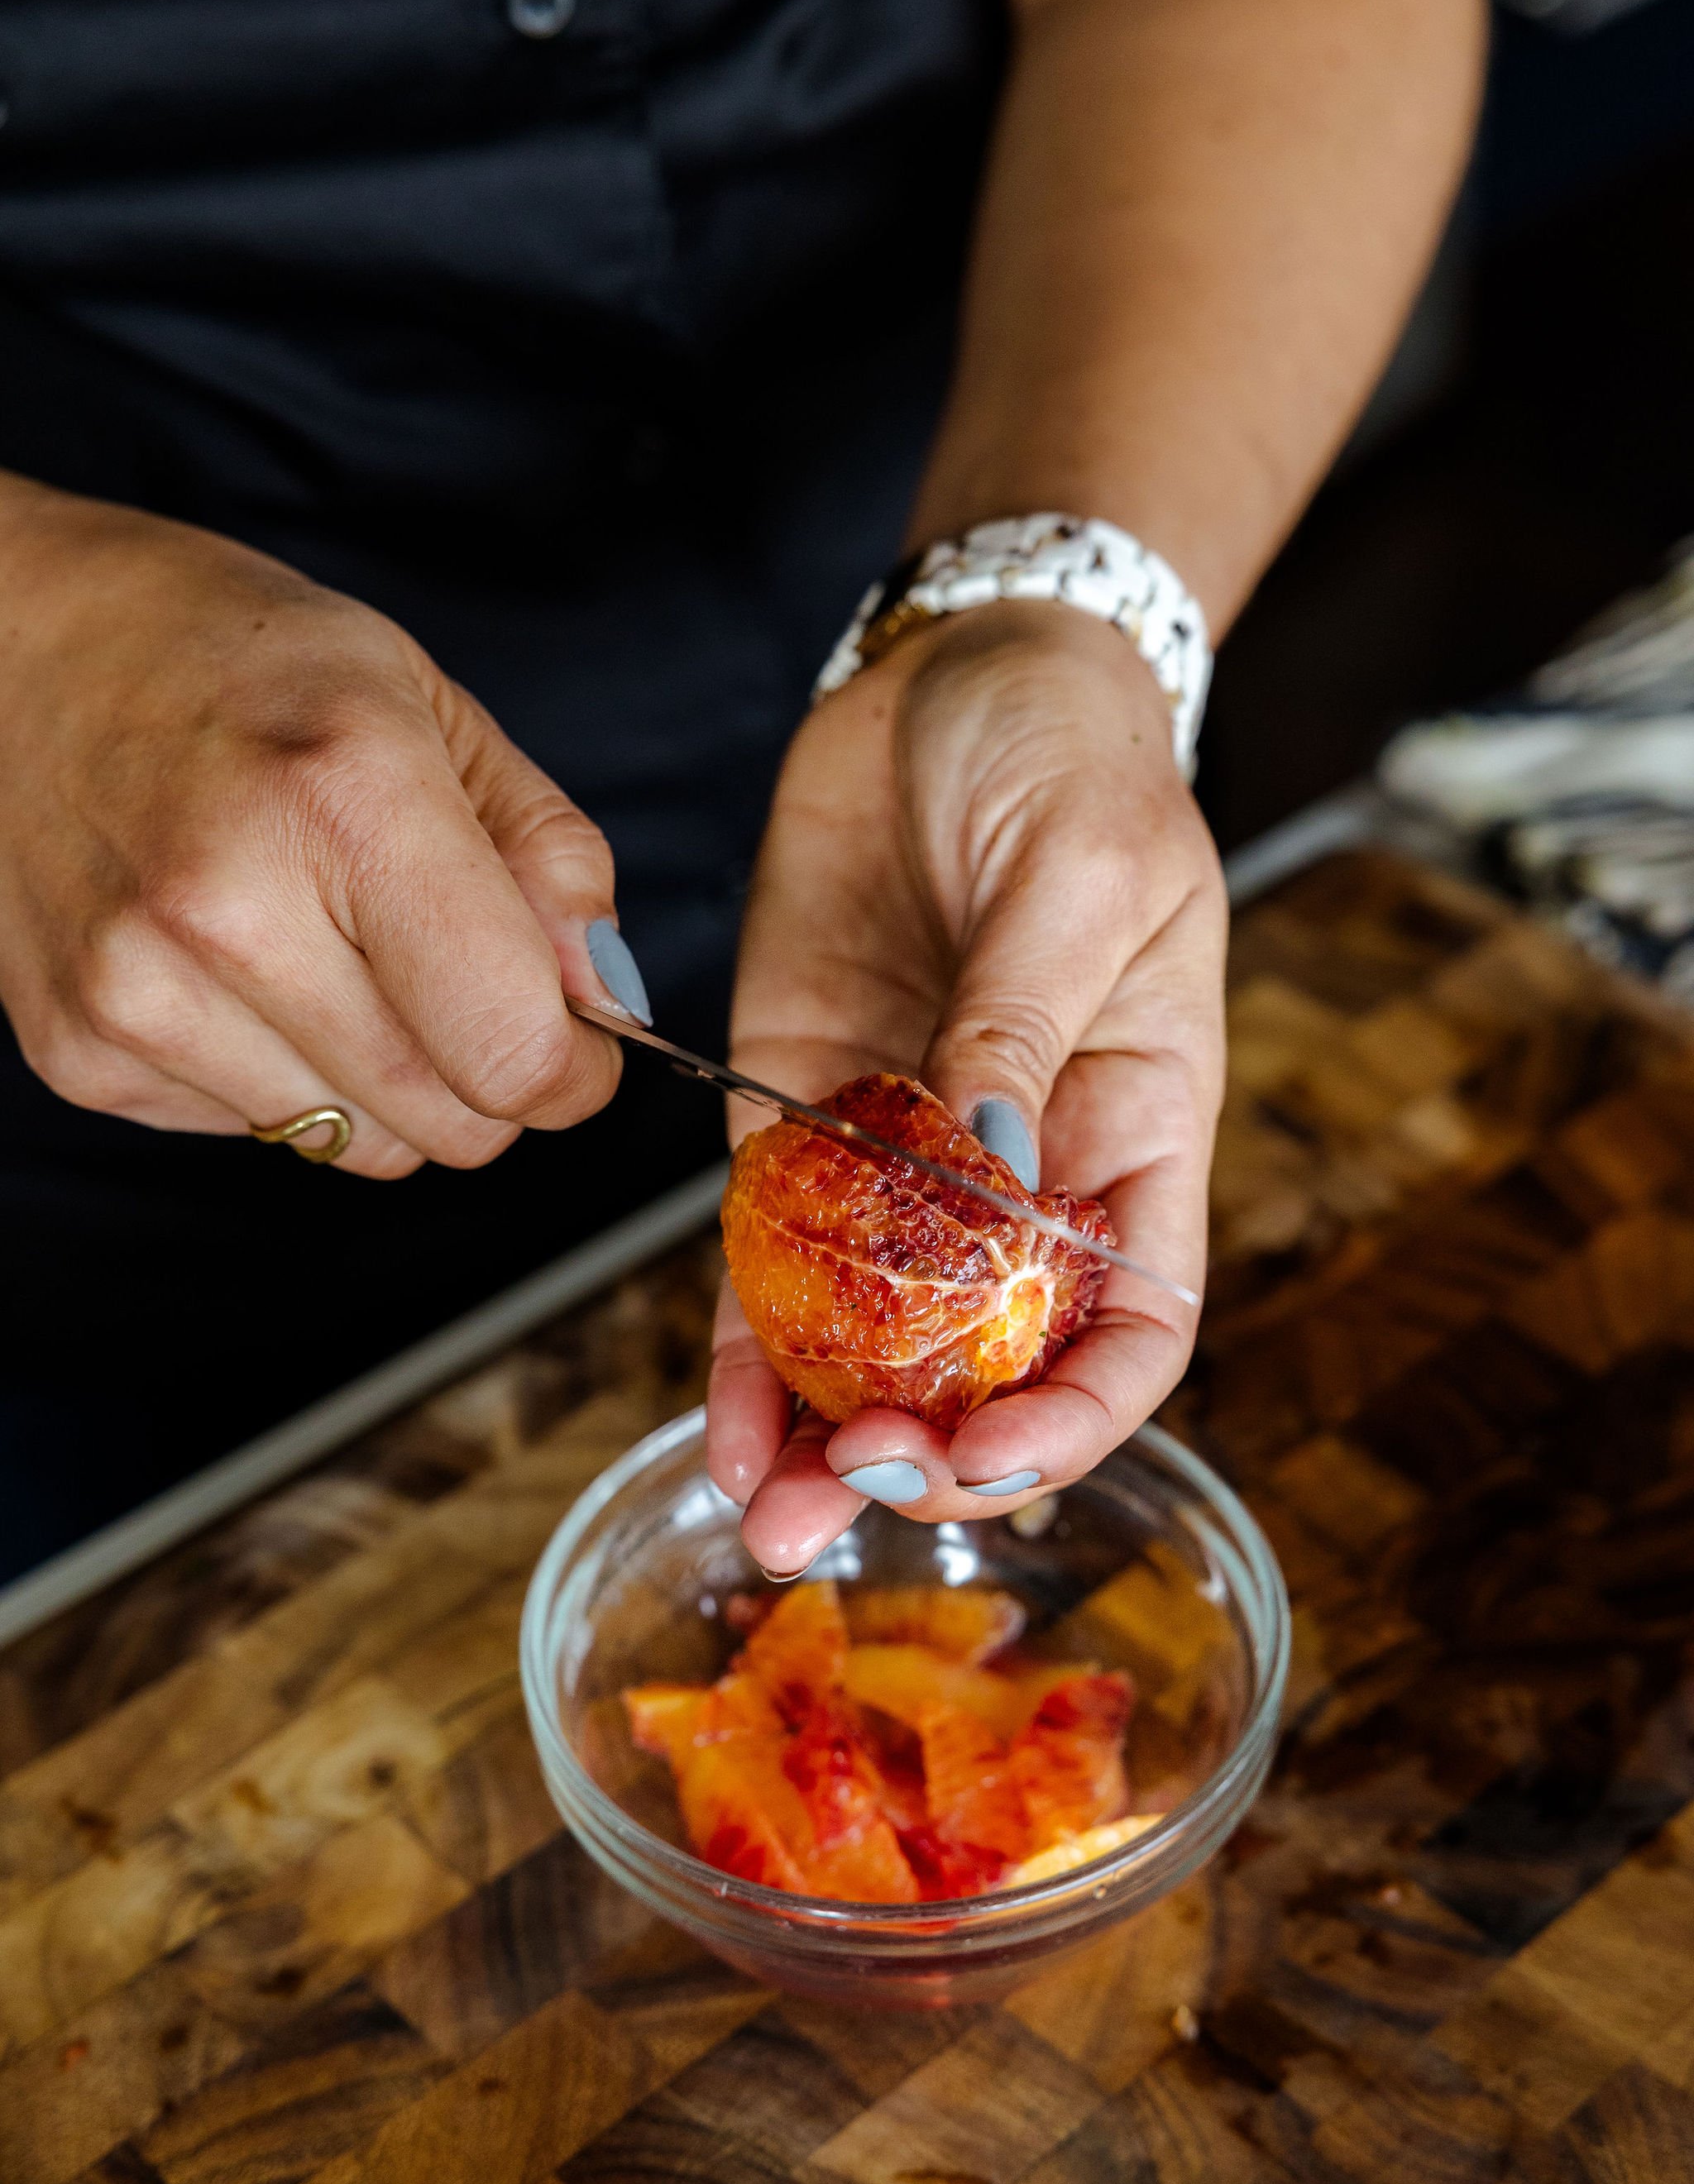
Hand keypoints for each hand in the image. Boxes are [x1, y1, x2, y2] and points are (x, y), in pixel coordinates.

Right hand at [0, 476, 633, 1176]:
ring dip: (384, 1082)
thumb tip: (604, 1002)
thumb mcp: (430, 706)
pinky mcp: (83, 1051)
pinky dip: (283, 1073)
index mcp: (347, 803)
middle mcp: (230, 911)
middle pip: (450, 1127)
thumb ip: (547, 859)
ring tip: (329, 952)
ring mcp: (140, 993)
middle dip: (486, 1075)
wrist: (13, 648)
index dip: (574, 1066)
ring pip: (360, 1149)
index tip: (571, 1036)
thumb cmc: (232, 663)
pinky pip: (260, 1133)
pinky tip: (240, 967)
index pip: (515, 1053)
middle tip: (450, 978)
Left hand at [706, 600, 1225, 1574]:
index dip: (1075, 1413)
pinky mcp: (798, 1116)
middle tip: (844, 1492)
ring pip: (868, 1340)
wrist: (949, 667)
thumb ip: (1026, 1023)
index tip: (992, 1457)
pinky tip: (719, 1424)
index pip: (1133, 1323)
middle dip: (924, 1448)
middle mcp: (1024, 1175)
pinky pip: (771, 1257)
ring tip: (763, 1516)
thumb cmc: (1067, 752)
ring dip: (821, 1436)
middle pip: (989, 1361)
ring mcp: (904, 1156)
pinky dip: (744, 1346)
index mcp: (1135, 1132)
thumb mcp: (1079, 870)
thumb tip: (994, 1171)